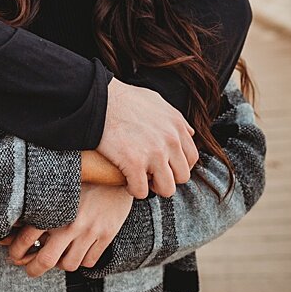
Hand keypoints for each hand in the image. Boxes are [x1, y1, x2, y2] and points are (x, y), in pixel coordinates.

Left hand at [0, 184, 135, 276]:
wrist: (118, 170)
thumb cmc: (85, 176)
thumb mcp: (59, 186)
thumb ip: (40, 203)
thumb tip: (16, 224)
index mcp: (55, 208)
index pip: (25, 240)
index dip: (16, 252)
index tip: (15, 255)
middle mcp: (71, 222)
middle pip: (45, 261)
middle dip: (33, 269)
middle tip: (31, 268)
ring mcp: (90, 230)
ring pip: (69, 264)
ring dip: (61, 264)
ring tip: (59, 256)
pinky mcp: (107, 234)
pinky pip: (89, 261)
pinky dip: (82, 260)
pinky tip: (79, 251)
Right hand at [97, 79, 196, 199]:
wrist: (99, 100)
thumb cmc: (125, 100)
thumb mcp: (158, 102)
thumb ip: (175, 120)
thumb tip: (188, 132)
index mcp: (177, 127)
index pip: (191, 158)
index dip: (177, 166)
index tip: (164, 167)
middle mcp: (171, 141)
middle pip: (182, 176)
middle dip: (167, 178)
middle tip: (152, 176)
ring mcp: (155, 153)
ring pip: (167, 189)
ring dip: (153, 187)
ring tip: (141, 180)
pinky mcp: (134, 163)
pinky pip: (142, 191)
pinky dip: (134, 190)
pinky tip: (127, 182)